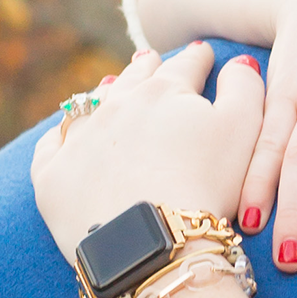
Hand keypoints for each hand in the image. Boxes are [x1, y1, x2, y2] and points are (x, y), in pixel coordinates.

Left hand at [31, 47, 264, 264]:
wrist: (151, 243)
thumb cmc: (206, 188)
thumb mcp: (244, 133)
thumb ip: (245, 90)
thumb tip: (239, 62)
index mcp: (164, 91)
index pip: (186, 66)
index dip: (198, 59)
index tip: (203, 53)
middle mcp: (115, 105)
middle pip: (133, 78)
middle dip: (145, 67)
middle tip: (149, 59)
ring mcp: (79, 139)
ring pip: (89, 105)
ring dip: (102, 93)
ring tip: (107, 85)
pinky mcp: (52, 176)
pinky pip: (51, 147)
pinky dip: (60, 137)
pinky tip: (63, 136)